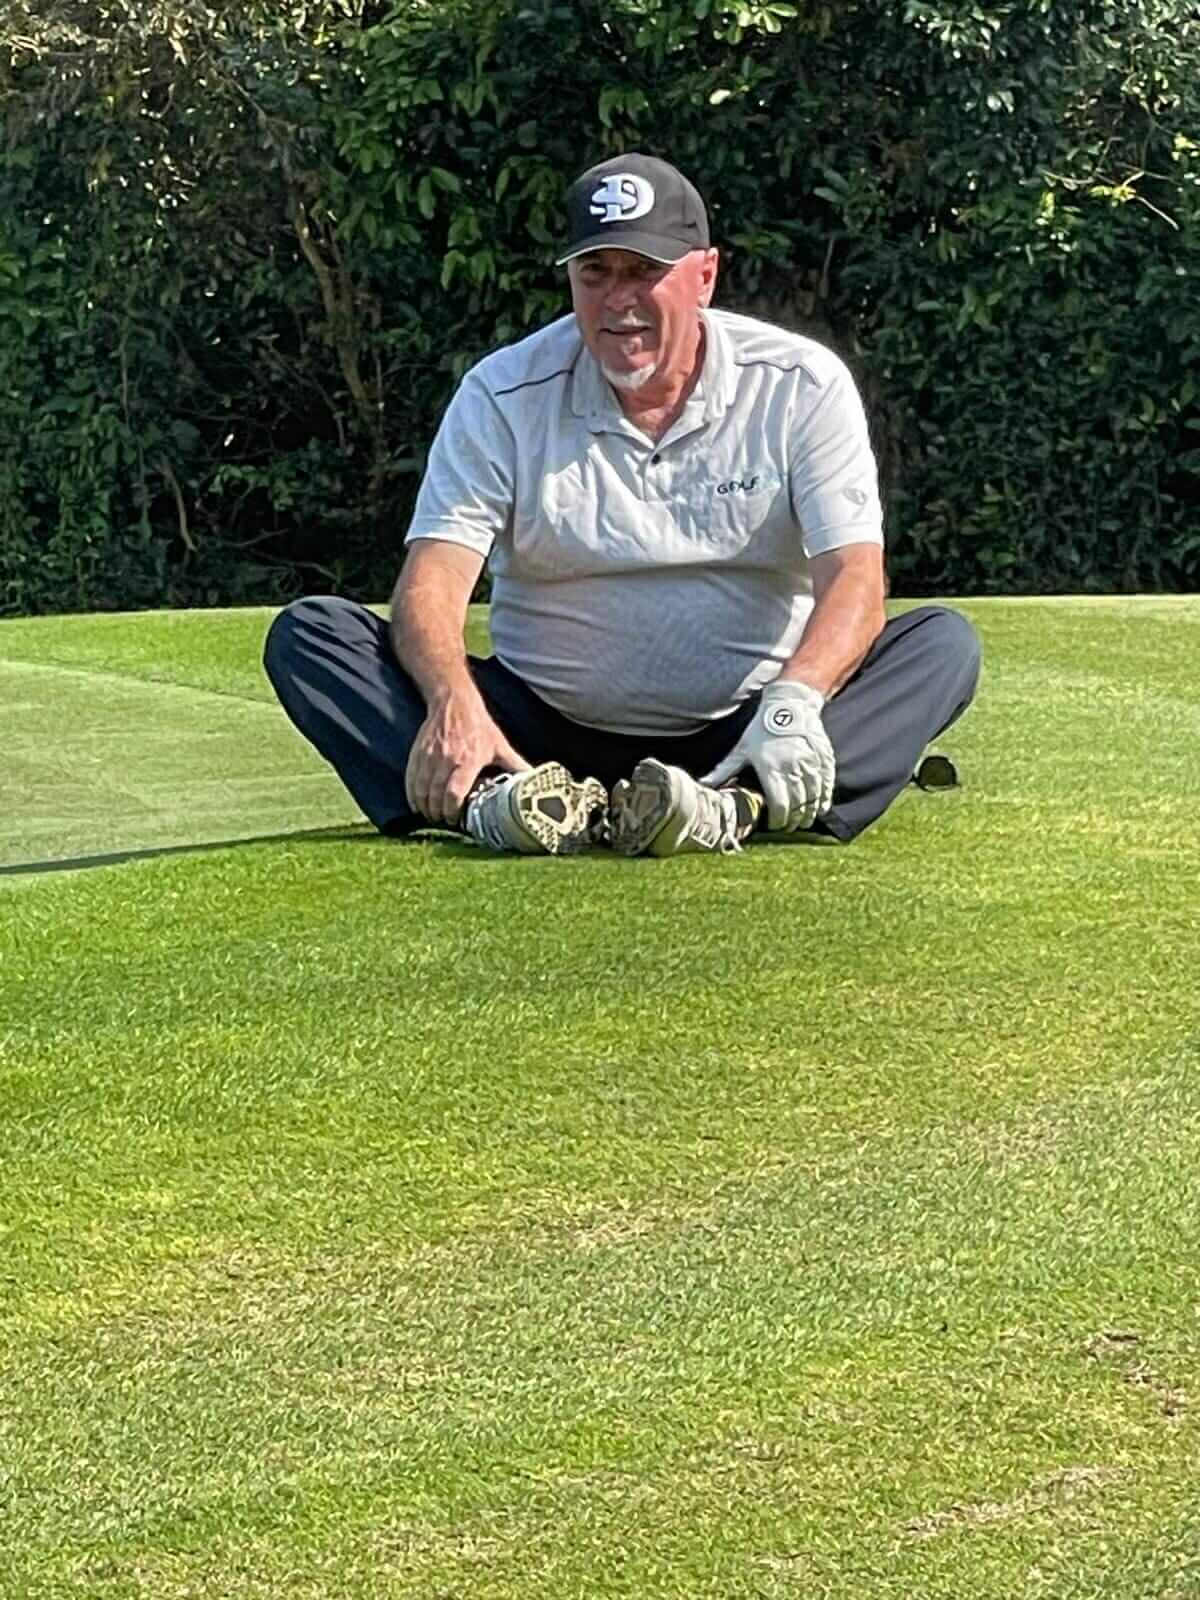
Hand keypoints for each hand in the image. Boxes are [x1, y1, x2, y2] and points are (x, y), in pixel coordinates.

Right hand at [405, 689, 529, 826]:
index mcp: (469, 760)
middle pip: (436, 795)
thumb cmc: (480, 726)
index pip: (455, 793)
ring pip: (421, 790)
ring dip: (424, 807)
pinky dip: (412, 795)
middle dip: (438, 813)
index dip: (452, 811)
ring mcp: (430, 756)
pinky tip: (417, 804)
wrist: (454, 703)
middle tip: (444, 821)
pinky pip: (411, 780)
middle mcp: (447, 759)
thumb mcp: (500, 746)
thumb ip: (515, 765)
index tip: (455, 820)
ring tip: (432, 815)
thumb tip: (534, 779)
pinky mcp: (418, 753)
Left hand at [702, 680, 834, 831]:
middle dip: (794, 820)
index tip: (775, 826)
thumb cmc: (761, 728)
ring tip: (804, 821)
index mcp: (770, 768)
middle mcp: (792, 767)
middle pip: (798, 805)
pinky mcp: (823, 758)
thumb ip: (725, 770)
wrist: (789, 703)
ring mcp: (810, 763)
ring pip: (814, 796)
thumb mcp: (742, 749)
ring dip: (810, 812)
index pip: (779, 805)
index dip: (778, 820)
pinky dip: (824, 798)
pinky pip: (826, 784)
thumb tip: (703, 785)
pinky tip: (820, 807)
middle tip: (789, 827)